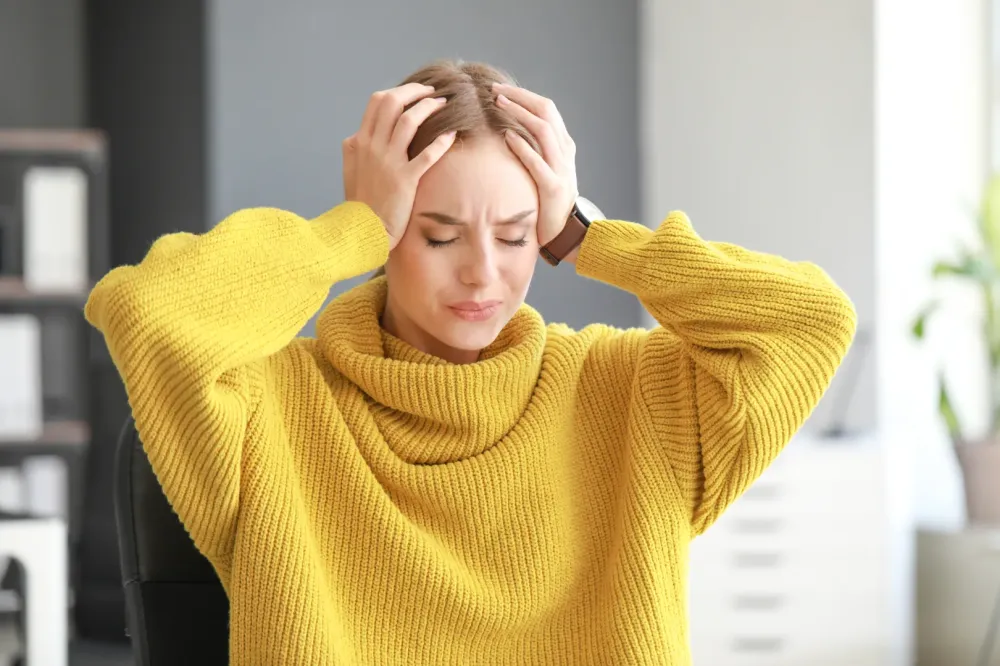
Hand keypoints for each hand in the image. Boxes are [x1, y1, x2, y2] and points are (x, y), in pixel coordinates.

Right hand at [342, 83, 456, 249]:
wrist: (362, 230)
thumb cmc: (359, 202)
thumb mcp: (349, 170)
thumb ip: (353, 149)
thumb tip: (356, 134)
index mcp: (360, 141)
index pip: (377, 101)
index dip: (400, 91)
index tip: (415, 93)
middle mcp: (372, 146)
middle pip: (393, 103)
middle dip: (415, 92)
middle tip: (432, 92)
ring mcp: (388, 162)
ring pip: (409, 121)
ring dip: (429, 108)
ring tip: (444, 105)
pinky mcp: (405, 180)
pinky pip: (426, 154)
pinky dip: (440, 141)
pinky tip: (452, 134)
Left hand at [493, 83, 578, 251]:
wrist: (568, 232)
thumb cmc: (550, 201)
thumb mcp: (546, 170)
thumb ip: (534, 150)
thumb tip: (508, 131)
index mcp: (564, 144)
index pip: (546, 108)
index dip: (523, 95)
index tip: (500, 90)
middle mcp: (565, 151)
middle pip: (545, 111)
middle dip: (519, 97)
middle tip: (494, 90)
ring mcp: (561, 168)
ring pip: (542, 129)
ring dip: (519, 113)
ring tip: (498, 104)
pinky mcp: (553, 188)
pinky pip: (538, 162)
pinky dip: (522, 147)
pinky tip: (507, 136)